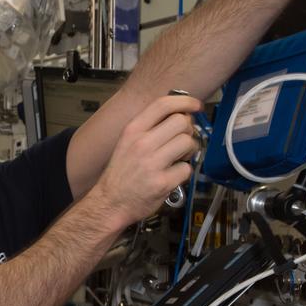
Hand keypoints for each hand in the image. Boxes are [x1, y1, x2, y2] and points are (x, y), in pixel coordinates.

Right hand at [89, 94, 200, 228]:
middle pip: (181, 122)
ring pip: (188, 142)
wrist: (109, 203)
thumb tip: (179, 116)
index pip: (163, 105)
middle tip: (183, 139)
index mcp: (132, 131)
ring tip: (179, 157)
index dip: (184, 101)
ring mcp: (152, 164)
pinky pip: (187, 169)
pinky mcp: (162, 183)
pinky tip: (172, 175)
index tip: (195, 106)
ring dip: (190, 150)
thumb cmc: (121, 174)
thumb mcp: (127, 142)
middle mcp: (142, 144)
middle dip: (189, 130)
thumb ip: (149, 128)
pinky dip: (183, 172)